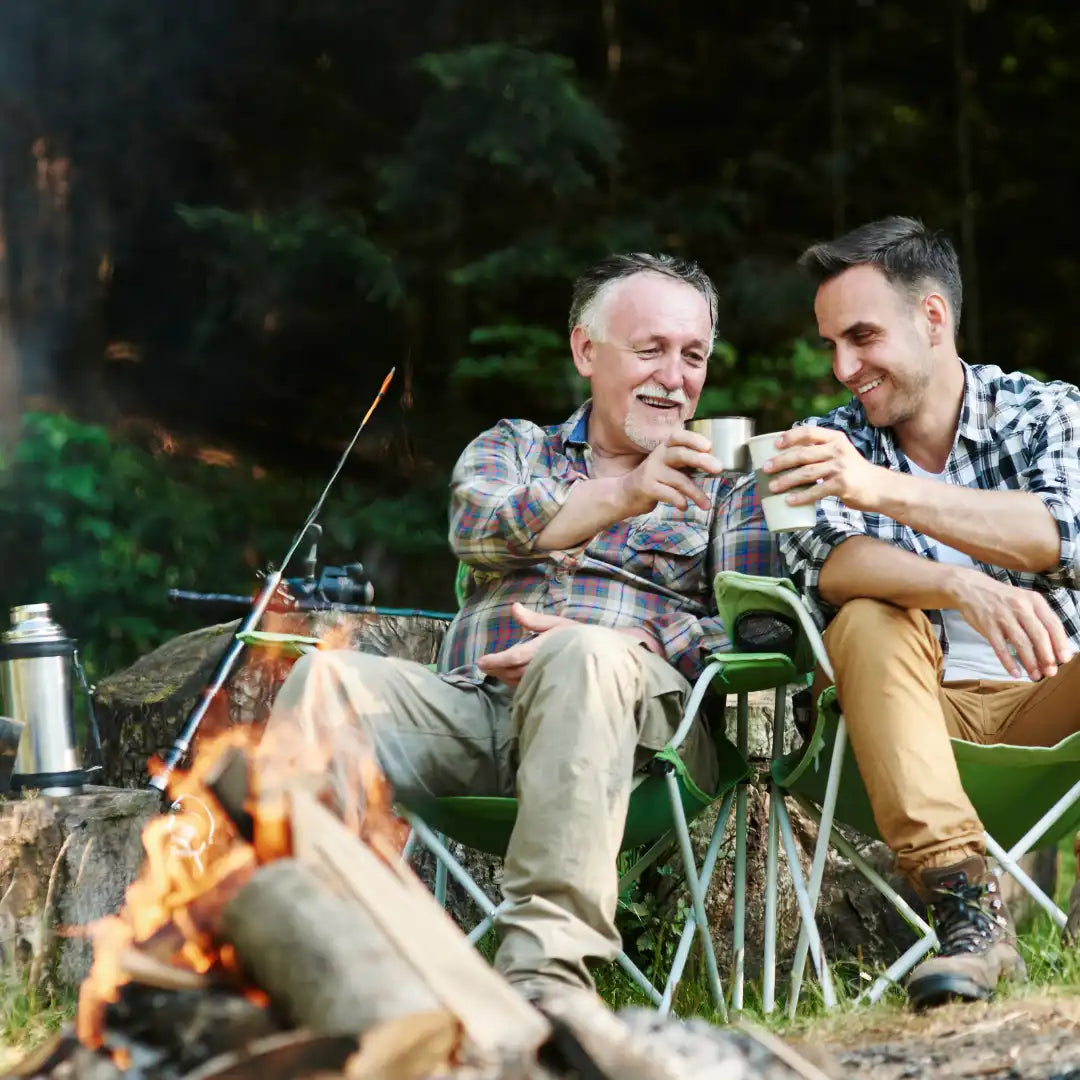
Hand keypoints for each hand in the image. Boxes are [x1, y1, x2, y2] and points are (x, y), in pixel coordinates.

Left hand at [476, 603, 577, 685]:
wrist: (601, 654)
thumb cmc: (577, 636)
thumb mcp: (555, 623)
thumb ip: (532, 619)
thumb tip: (514, 607)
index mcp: (541, 648)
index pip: (513, 657)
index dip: (496, 661)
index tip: (481, 661)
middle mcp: (541, 665)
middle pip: (512, 672)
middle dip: (496, 669)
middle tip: (483, 666)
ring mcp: (545, 678)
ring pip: (518, 682)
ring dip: (504, 677)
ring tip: (494, 670)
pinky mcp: (549, 685)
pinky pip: (527, 687)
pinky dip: (515, 682)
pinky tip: (511, 678)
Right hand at [615, 429, 722, 516]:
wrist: (626, 494)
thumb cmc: (656, 479)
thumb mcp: (670, 466)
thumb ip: (688, 463)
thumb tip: (715, 464)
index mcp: (665, 448)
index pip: (679, 437)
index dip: (694, 439)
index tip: (709, 446)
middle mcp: (658, 456)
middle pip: (680, 454)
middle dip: (701, 460)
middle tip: (718, 469)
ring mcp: (651, 472)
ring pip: (679, 480)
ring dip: (696, 493)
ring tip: (707, 505)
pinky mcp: (647, 488)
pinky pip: (668, 494)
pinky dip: (680, 501)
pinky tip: (684, 507)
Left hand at [763, 427, 886, 511]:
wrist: (880, 488)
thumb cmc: (853, 472)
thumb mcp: (840, 453)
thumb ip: (820, 451)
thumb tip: (787, 456)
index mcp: (835, 438)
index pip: (808, 432)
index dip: (789, 437)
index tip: (775, 445)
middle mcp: (838, 449)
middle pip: (802, 453)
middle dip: (781, 461)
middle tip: (765, 468)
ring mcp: (841, 467)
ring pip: (806, 472)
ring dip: (786, 480)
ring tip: (772, 487)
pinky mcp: (842, 484)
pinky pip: (817, 490)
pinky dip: (801, 496)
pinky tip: (789, 500)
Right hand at [949, 569, 1075, 680]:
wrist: (970, 587)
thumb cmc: (1002, 598)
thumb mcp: (1024, 600)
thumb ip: (1038, 619)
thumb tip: (1052, 647)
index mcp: (1034, 600)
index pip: (1053, 624)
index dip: (1060, 643)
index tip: (1064, 659)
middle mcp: (1020, 607)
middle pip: (1038, 635)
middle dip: (1046, 657)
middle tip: (1050, 672)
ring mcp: (1002, 616)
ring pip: (1021, 643)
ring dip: (1030, 662)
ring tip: (1035, 676)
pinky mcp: (987, 625)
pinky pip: (1000, 647)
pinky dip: (1008, 662)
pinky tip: (1014, 672)